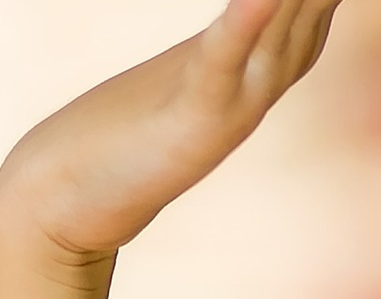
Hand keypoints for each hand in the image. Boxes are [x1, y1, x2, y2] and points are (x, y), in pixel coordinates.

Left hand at [0, 0, 343, 265]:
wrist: (67, 197)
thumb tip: (260, 6)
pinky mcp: (193, 121)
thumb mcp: (204, 72)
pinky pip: (222, 63)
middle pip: (314, 5)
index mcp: (270, 60)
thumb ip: (240, 36)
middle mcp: (265, 79)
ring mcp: (235, 104)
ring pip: (285, 29)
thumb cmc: (129, 130)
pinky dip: (244, 24)